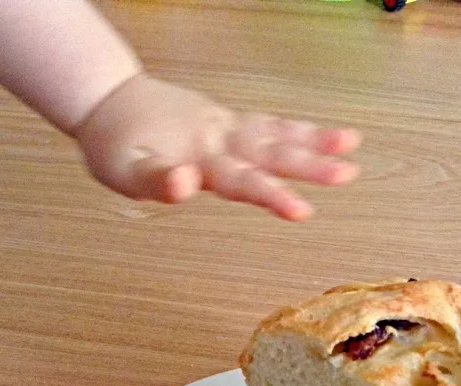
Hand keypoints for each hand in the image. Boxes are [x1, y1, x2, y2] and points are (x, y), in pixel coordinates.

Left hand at [75, 74, 360, 220]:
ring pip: (274, 133)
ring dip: (313, 139)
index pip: (241, 179)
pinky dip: (295, 129)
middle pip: (270, 152)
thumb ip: (157, 180)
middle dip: (310, 164)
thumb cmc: (115, 144)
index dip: (271, 195)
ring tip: (353, 144)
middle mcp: (218, 137)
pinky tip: (320, 137)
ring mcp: (224, 127)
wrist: (107, 100)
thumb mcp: (123, 170)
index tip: (303, 211)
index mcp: (198, 154)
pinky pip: (267, 124)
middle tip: (349, 174)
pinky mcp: (226, 123)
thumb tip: (187, 184)